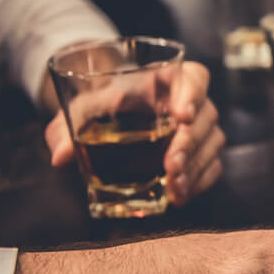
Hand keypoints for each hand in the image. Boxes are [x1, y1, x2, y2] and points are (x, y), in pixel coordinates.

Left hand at [46, 62, 225, 205]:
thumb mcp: (80, 111)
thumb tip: (61, 155)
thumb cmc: (100, 108)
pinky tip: (180, 195)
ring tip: (174, 187)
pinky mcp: (202, 153)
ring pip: (212, 143)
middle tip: (171, 166)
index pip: (194, 77)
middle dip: (189, 144)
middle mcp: (190, 101)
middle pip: (205, 117)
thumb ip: (66, 128)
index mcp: (166, 79)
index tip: (181, 116)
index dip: (192, 94)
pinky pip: (213, 166)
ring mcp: (200, 128)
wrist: (109, 121)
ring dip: (195, 167)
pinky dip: (200, 182)